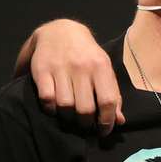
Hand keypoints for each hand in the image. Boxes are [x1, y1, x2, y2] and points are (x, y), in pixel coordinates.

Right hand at [28, 20, 124, 134]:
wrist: (60, 30)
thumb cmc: (87, 55)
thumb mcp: (104, 70)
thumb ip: (113, 94)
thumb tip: (119, 121)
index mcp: (101, 67)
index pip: (108, 101)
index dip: (107, 121)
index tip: (104, 131)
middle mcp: (81, 67)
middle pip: (85, 108)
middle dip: (86, 123)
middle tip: (85, 125)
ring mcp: (60, 68)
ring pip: (65, 106)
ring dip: (68, 118)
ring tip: (70, 117)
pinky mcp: (42, 70)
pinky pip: (47, 98)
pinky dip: (51, 109)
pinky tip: (55, 107)